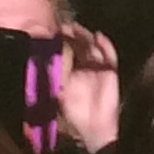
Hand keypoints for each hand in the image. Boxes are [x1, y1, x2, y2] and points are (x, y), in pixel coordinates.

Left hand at [53, 24, 118, 153]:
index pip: (69, 51)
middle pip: (82, 46)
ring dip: (87, 37)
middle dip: (74, 35)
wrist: (95, 127)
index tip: (55, 31)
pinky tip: (99, 37)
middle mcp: (86, 67)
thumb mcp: (60, 95)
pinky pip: (110, 56)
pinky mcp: (111, 71)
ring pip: (94, 47)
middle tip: (65, 26)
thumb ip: (54, 79)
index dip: (63, 41)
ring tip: (78, 28)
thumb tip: (42, 64)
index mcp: (74, 71)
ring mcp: (99, 68)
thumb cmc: (75, 113)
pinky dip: (106, 46)